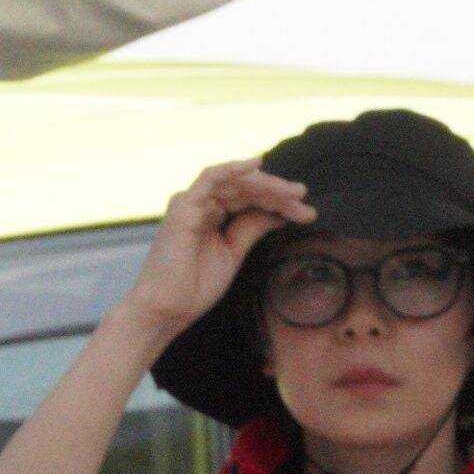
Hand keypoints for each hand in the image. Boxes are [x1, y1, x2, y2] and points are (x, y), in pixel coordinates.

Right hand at [120, 161, 315, 339]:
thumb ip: (252, 229)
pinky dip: (233, 168)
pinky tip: (257, 165)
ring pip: (235, 182)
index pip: (250, 199)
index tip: (306, 214)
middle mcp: (201, 205)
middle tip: (305, 201)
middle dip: (278, 193)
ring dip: (266, 184)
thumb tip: (278, 213)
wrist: (166, 309)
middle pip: (246, 188)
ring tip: (294, 193)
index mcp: (211, 215)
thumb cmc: (193, 287)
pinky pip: (211, 178)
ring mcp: (191, 203)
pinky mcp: (184, 206)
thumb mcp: (233, 253)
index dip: (280, 203)